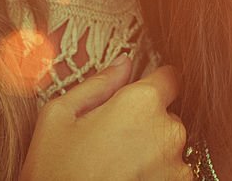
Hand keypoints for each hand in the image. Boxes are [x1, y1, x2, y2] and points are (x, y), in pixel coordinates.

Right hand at [20, 56, 190, 180]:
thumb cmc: (54, 173)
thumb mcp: (60, 116)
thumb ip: (99, 83)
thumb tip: (123, 62)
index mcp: (141, 103)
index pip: (170, 76)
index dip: (153, 83)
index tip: (136, 96)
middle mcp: (168, 131)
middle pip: (168, 113)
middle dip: (146, 121)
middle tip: (112, 138)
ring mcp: (177, 168)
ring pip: (170, 147)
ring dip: (152, 151)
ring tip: (116, 165)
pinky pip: (172, 174)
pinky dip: (155, 175)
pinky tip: (125, 179)